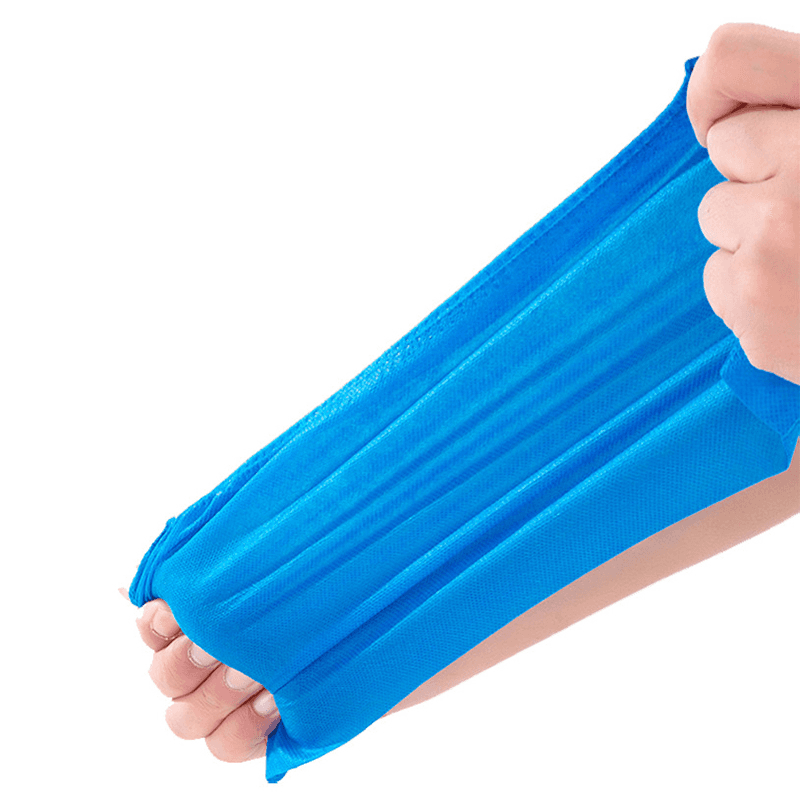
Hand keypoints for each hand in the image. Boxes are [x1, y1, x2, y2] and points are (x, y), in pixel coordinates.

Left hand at [687, 22, 799, 383]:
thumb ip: (796, 116)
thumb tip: (719, 110)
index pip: (728, 59)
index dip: (721, 92)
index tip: (723, 119)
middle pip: (726, 149)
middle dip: (758, 176)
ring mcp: (778, 236)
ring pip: (716, 214)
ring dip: (753, 236)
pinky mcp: (752, 301)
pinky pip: (716, 274)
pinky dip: (748, 290)